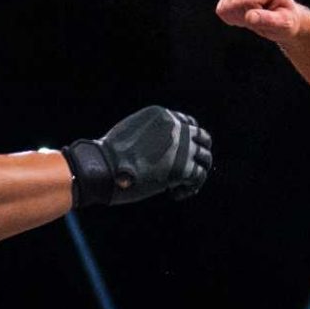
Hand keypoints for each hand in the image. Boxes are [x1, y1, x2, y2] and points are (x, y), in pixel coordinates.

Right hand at [65, 107, 212, 207]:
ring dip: (197, 172)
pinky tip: (175, 193)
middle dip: (198, 154)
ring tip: (181, 185)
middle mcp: (176, 126)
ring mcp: (182, 147)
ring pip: (205, 158)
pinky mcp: (182, 168)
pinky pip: (199, 177)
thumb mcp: (130, 130)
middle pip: (203, 138)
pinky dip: (191, 187)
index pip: (188, 123)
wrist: (104, 167)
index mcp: (162, 115)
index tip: (180, 155)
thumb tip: (158, 148)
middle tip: (188, 170)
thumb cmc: (110, 155)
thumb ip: (149, 133)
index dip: (188, 140)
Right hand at [215, 0, 307, 42]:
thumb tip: (250, 17)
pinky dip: (231, 18)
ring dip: (239, 18)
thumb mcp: (283, 24)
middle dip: (246, 16)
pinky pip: (221, 9)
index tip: (269, 17)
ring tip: (255, 17)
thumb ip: (268, 20)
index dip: (256, 15)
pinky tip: (245, 16)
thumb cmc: (285, 22)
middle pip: (237, 2)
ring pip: (228, 6)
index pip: (248, 1)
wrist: (281, 22)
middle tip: (261, 19)